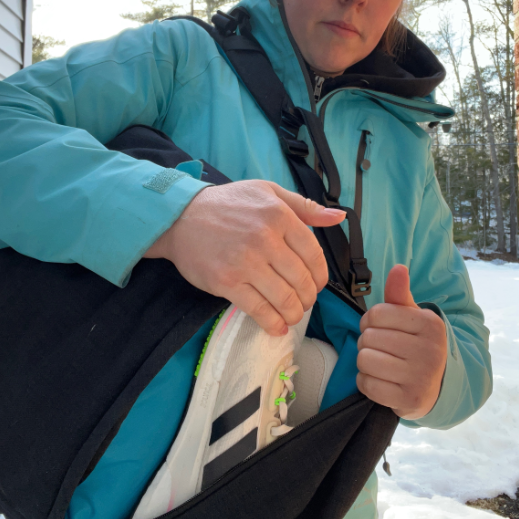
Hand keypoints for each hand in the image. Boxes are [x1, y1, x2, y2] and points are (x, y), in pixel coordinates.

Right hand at [144, 180, 345, 335]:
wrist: (180, 216)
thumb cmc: (228, 203)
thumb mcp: (268, 192)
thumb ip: (305, 206)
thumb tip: (338, 216)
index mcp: (279, 216)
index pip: (314, 255)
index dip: (321, 276)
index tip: (317, 283)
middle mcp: (265, 239)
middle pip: (302, 281)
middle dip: (309, 298)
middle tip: (304, 301)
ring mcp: (245, 263)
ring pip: (285, 299)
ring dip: (294, 313)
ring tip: (292, 314)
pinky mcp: (227, 282)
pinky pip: (259, 310)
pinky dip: (273, 323)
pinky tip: (277, 326)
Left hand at [356, 264, 447, 419]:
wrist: (437, 386)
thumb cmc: (417, 345)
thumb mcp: (412, 317)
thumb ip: (400, 294)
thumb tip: (398, 267)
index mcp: (430, 324)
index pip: (377, 314)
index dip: (369, 321)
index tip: (377, 328)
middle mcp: (429, 350)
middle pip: (368, 337)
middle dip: (366, 342)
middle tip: (379, 348)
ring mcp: (420, 377)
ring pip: (365, 360)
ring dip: (365, 362)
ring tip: (379, 363)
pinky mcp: (409, 400)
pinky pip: (367, 385)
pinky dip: (366, 382)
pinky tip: (379, 380)